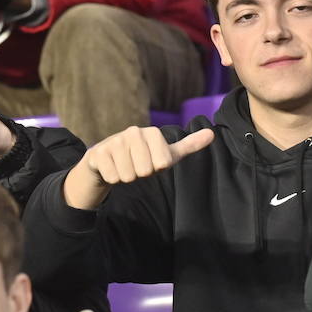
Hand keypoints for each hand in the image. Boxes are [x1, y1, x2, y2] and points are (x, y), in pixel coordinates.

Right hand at [63, 125, 214, 209]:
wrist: (106, 162)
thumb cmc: (141, 158)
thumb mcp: (166, 154)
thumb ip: (189, 145)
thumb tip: (212, 134)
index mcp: (150, 132)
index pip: (162, 163)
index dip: (157, 168)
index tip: (151, 162)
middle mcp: (132, 132)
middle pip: (145, 170)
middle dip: (141, 174)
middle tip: (136, 167)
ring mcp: (114, 141)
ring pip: (129, 175)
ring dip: (127, 177)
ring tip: (124, 167)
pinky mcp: (98, 152)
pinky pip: (113, 176)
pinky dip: (113, 178)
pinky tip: (111, 169)